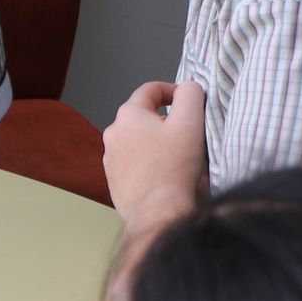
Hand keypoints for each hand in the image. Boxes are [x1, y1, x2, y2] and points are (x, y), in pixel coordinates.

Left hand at [102, 79, 207, 232]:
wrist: (158, 213)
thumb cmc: (175, 167)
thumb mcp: (191, 122)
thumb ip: (190, 94)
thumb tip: (188, 87)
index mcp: (128, 115)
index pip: (150, 90)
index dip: (174, 91)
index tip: (190, 103)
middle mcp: (113, 134)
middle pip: (144, 117)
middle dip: (167, 121)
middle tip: (188, 135)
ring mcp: (110, 159)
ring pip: (139, 141)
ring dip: (157, 144)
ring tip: (178, 158)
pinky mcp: (114, 181)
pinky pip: (135, 164)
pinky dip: (149, 164)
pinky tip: (165, 176)